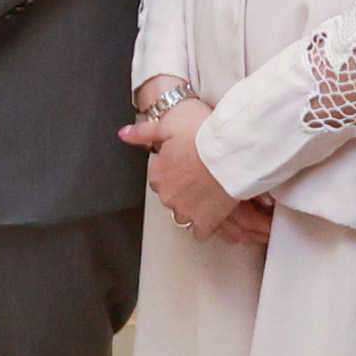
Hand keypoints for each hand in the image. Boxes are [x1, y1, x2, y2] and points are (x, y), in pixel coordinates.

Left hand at [122, 93, 269, 243]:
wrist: (231, 151)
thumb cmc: (202, 134)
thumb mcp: (169, 123)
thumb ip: (144, 132)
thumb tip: (124, 134)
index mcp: (157, 174)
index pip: (158, 178)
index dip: (172, 170)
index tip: (185, 163)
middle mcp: (167, 196)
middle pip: (170, 197)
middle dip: (182, 190)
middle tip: (200, 176)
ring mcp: (185, 211)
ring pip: (183, 215)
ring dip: (192, 208)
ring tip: (208, 194)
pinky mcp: (205, 222)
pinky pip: (200, 232)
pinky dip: (205, 225)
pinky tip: (212, 213)